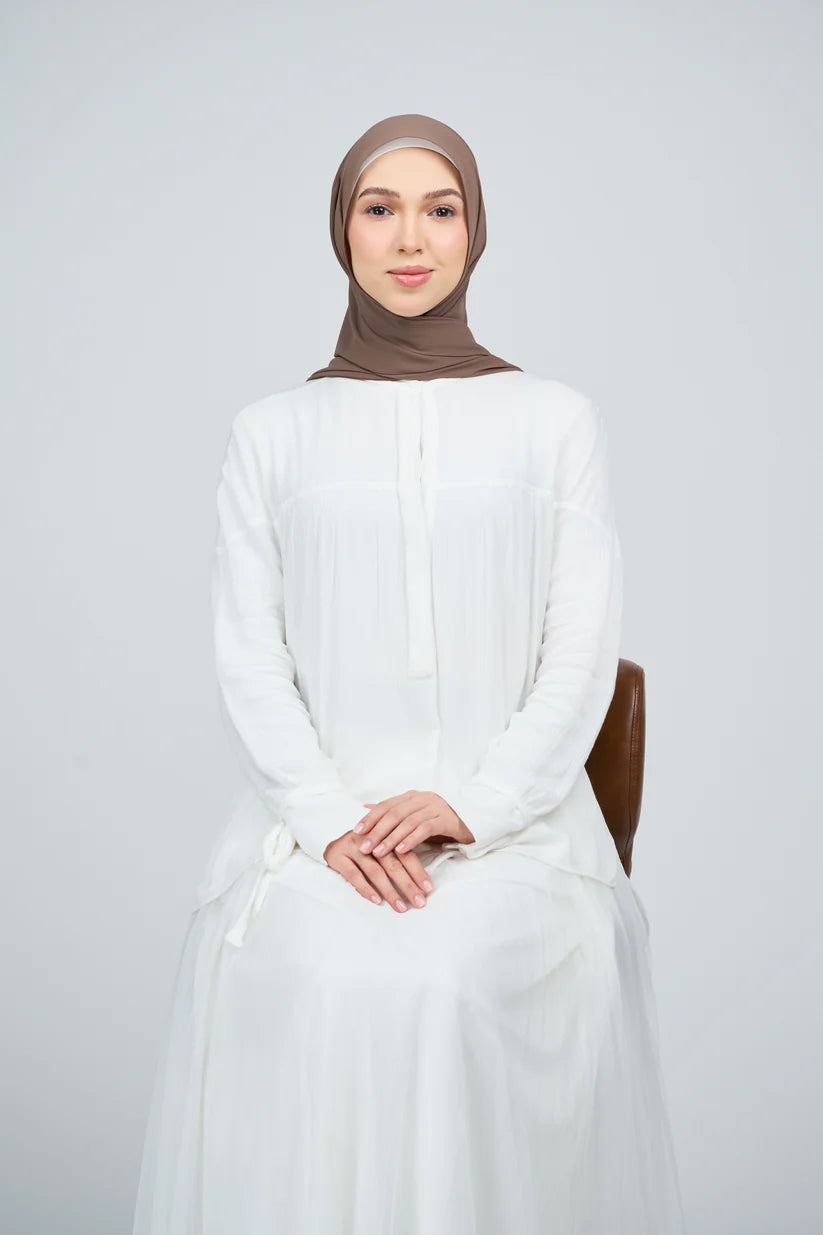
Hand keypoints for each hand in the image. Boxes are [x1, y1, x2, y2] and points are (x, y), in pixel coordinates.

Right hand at [323, 827, 434, 913]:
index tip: (428, 888)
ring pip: (375, 871)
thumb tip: (422, 883)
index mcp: (384, 834)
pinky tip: (377, 901)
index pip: (405, 853)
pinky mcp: (337, 856)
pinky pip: (354, 875)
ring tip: (401, 906)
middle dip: (408, 884)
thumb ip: (398, 858)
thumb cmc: (363, 852)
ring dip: (390, 891)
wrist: (331, 846)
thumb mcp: (381, 850)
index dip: (417, 871)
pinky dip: (366, 889)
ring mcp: (352, 846)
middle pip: (392, 863)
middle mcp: (369, 838)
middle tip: (419, 902)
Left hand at [352, 790, 474, 859]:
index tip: (356, 832)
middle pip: (394, 813)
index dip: (370, 818)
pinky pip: (425, 829)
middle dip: (377, 830)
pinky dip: (411, 839)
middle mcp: (423, 798)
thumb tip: (366, 807)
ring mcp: (436, 807)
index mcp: (412, 796)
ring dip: (391, 838)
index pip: (386, 805)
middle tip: (364, 846)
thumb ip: (392, 811)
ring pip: (408, 822)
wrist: (472, 821)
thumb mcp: (413, 815)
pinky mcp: (447, 820)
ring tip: (378, 852)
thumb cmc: (437, 821)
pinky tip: (401, 850)